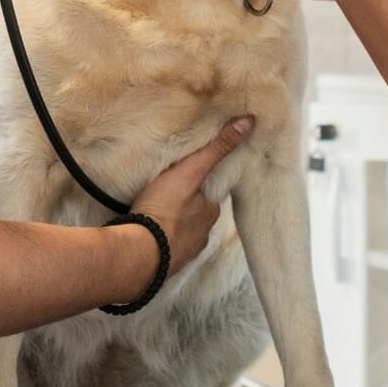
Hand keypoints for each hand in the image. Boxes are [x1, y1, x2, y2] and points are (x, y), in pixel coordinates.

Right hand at [127, 116, 254, 279]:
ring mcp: (183, 252)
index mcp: (210, 212)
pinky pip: (165, 247)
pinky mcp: (163, 264)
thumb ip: (217, 149)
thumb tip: (248, 123)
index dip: (200, 184)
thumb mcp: (191, 171)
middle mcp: (201, 235)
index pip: (210, 194)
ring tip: (155, 211)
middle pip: (196, 214)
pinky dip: (159, 240)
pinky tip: (148, 233)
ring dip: (172, 224)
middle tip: (168, 192)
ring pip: (181, 232)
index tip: (189, 177)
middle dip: (186, 205)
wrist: (139, 253)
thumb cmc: (165, 209)